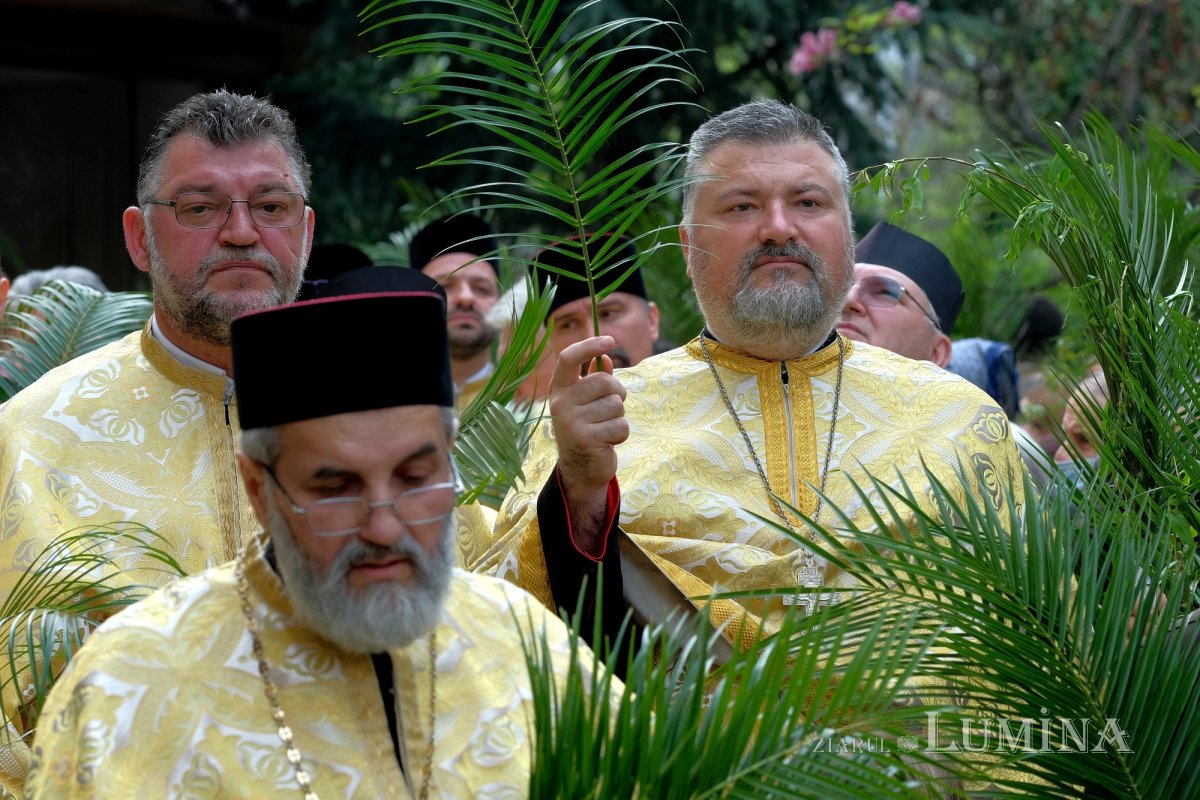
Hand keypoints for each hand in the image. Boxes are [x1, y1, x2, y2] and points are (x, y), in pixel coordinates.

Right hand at [549, 336, 628, 544]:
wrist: (580, 469)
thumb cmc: (588, 427)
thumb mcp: (587, 402)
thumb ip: (596, 378)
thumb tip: (605, 357)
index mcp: (559, 389)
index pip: (568, 358)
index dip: (589, 346)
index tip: (609, 340)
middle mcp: (560, 403)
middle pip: (604, 381)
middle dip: (617, 393)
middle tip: (611, 408)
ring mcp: (571, 422)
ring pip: (615, 405)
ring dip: (618, 417)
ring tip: (605, 428)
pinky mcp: (586, 439)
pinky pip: (620, 426)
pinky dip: (621, 434)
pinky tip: (608, 441)